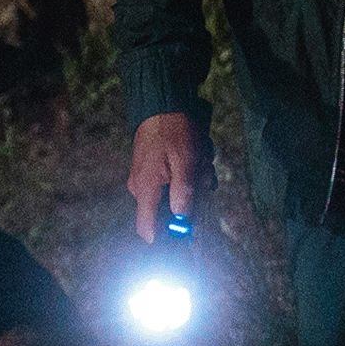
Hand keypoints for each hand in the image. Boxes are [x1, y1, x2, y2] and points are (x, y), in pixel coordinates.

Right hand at [126, 112, 206, 237]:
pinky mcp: (150, 170)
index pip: (147, 229)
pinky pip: (170, 182)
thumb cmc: (174, 131)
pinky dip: (185, 175)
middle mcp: (140, 187)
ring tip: (201, 161)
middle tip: (204, 179)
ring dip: (191, 184)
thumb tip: (183, 220)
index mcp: (146, 188)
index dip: (165, 239)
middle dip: (190, 201)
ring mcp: (144, 178)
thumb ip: (184, 193)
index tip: (185, 241)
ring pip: (171, 195)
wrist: (161, 104)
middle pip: (166, 212)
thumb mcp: (187, 161)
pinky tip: (195, 158)